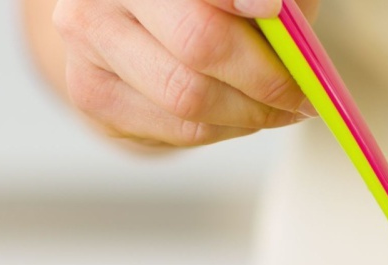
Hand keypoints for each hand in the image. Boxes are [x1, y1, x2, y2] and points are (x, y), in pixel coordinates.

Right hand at [25, 0, 316, 148]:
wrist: (131, 23)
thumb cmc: (201, 0)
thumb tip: (287, 19)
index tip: (273, 9)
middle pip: (197, 42)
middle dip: (263, 76)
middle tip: (301, 93)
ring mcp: (86, 41)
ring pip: (188, 97)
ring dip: (249, 112)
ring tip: (276, 107)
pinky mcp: (90, 93)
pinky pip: (177, 129)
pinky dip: (224, 127)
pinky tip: (238, 113)